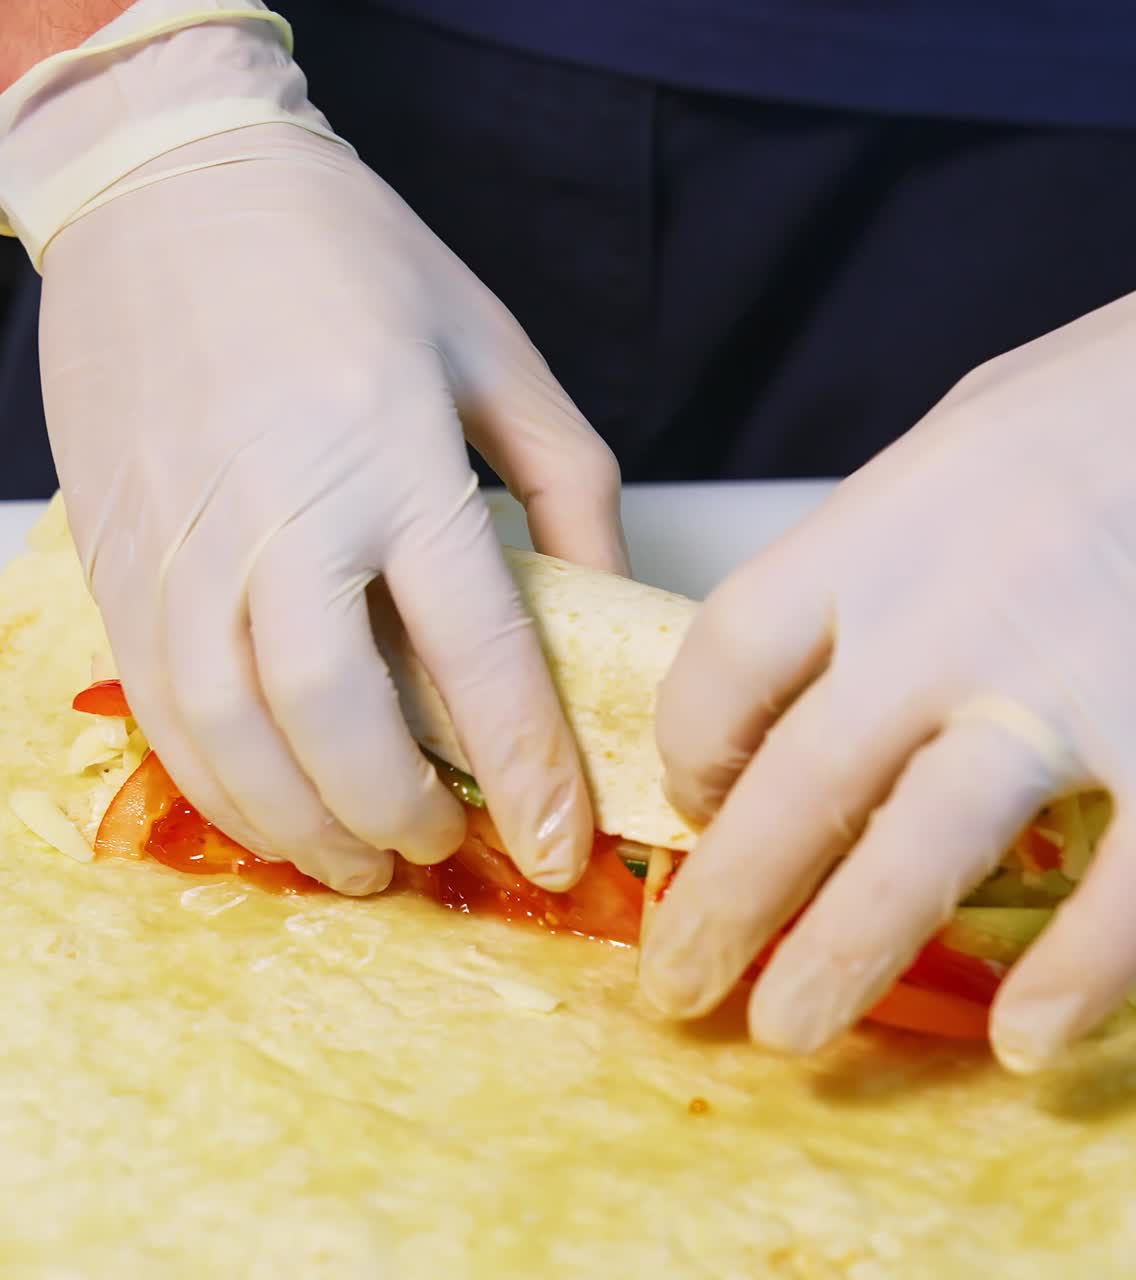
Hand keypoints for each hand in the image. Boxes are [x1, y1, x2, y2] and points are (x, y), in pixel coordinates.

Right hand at [0, 5, 627, 893]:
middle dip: (398, 814)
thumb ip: (563, 485)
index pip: (475, 655)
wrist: (164, 189)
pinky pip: (157, 705)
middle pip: (336, 718)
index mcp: (393, 458)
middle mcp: (279, 514)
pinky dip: (216, 783)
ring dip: (299, 825)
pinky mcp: (113, 558)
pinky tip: (267, 809)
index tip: (556, 851)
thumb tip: (601, 604)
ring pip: (230, 735)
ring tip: (357, 863)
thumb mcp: (492, 351)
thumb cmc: (345, 259)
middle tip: (442, 851)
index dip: (527, 774)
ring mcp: (180, 543)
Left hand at [642, 291, 1135, 1071]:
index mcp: (877, 534)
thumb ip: (874, 551)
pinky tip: (1027, 1039)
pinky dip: (1078, 977)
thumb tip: (806, 658)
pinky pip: (1126, 890)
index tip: (691, 800)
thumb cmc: (1111, 399)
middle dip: (725, 900)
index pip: (727, 660)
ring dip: (845, 956)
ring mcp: (1068, 686)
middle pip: (795, 783)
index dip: (689, 746)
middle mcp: (949, 619)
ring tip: (787, 1031)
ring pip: (921, 854)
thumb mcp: (956, 444)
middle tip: (678, 981)